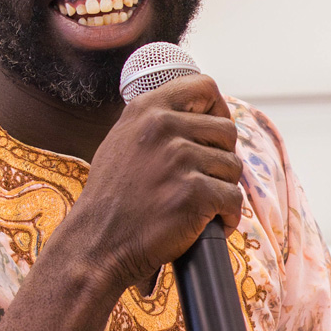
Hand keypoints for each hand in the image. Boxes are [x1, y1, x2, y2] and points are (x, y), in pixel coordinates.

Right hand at [64, 73, 242, 292]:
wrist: (97, 243)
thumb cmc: (112, 199)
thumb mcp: (123, 141)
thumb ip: (157, 122)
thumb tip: (200, 113)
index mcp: (147, 109)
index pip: (204, 86)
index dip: (217, 111)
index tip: (211, 136)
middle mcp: (163, 127)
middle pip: (227, 131)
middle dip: (221, 159)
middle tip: (203, 181)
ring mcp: (179, 159)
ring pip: (233, 167)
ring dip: (222, 190)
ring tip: (198, 205)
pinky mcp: (194, 192)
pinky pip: (233, 199)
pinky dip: (227, 216)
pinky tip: (207, 224)